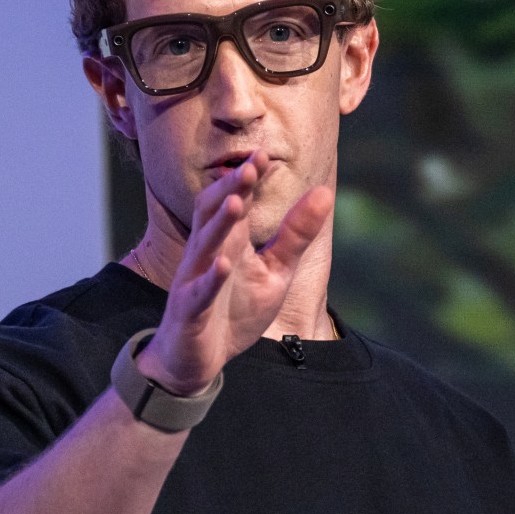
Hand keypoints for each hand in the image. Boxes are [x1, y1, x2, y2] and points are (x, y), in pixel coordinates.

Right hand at [136, 151, 331, 395]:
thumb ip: (295, 235)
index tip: (265, 154)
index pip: (235, 200)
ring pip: (204, 245)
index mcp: (229, 242)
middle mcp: (208, 254)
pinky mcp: (190, 310)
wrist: (199, 360)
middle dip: (230, 188)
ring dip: (219, 223)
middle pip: (213, 212)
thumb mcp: (275, 271)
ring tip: (235, 201)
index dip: (248, 178)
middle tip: (250, 165)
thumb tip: (324, 193)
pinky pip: (200, 292)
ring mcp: (195, 281)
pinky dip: (212, 278)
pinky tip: (225, 265)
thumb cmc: (234, 311)